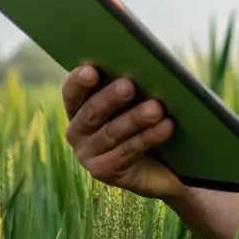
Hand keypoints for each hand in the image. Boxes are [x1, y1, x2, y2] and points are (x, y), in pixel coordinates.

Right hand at [62, 66, 181, 199]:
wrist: (160, 166)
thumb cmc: (144, 122)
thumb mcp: (135, 102)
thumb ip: (130, 86)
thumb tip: (143, 66)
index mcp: (78, 109)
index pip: (72, 93)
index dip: (79, 82)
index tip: (91, 70)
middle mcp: (77, 132)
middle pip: (91, 112)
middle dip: (111, 97)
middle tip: (129, 85)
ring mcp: (87, 155)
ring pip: (112, 132)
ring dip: (135, 118)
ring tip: (156, 108)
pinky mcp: (104, 172)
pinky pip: (127, 151)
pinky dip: (148, 137)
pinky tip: (166, 126)